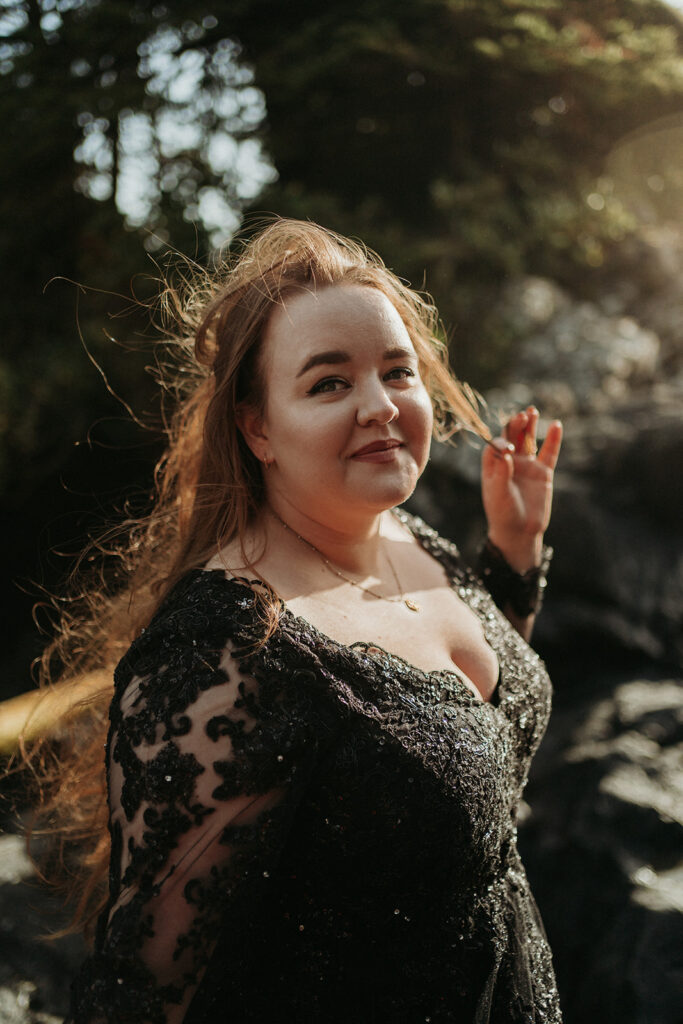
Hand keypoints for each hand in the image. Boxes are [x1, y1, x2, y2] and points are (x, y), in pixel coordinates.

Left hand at [481, 406, 562, 571]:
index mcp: (494, 465)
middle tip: (522, 415)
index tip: (508, 448)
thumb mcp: (499, 493)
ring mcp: (527, 466)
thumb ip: (502, 473)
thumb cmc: (503, 513)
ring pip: (529, 441)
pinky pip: (549, 453)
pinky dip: (553, 439)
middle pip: (512, 437)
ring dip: (530, 426)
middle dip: (515, 425)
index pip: (496, 445)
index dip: (502, 441)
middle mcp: (510, 462)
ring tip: (532, 411)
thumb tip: (506, 453)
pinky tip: (556, 425)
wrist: (520, 532)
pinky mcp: (543, 473)